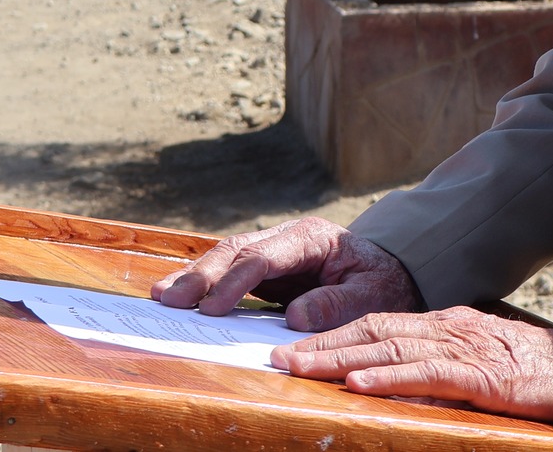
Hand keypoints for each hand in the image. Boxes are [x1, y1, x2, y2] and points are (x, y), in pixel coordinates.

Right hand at [150, 217, 421, 330]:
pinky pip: (229, 272)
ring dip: (194, 277)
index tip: (212, 307)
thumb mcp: (371, 295)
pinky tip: (180, 296)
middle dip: (202, 275)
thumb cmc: (382, 284)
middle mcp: (286, 238)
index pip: (264, 256)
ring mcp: (274, 250)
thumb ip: (336, 304)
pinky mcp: (266, 268)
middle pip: (236, 250)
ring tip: (162, 297)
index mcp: (311, 237)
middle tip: (169, 299)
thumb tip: (294, 316)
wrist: (390, 273)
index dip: (235, 281)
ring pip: (226, 257)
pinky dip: (204, 284)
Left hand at [273, 308, 552, 426]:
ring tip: (299, 368)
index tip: (291, 348)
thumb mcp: (478, 364)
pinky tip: (360, 382)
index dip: (332, 335)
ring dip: (339, 358)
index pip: (376, 324)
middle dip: (321, 345)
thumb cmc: (537, 371)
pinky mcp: (483, 374)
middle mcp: (447, 326)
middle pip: (372, 330)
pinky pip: (428, 373)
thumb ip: (438, 367)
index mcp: (444, 323)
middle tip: (276, 358)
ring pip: (390, 347)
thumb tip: (392, 381)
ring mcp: (464, 347)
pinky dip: (390, 376)